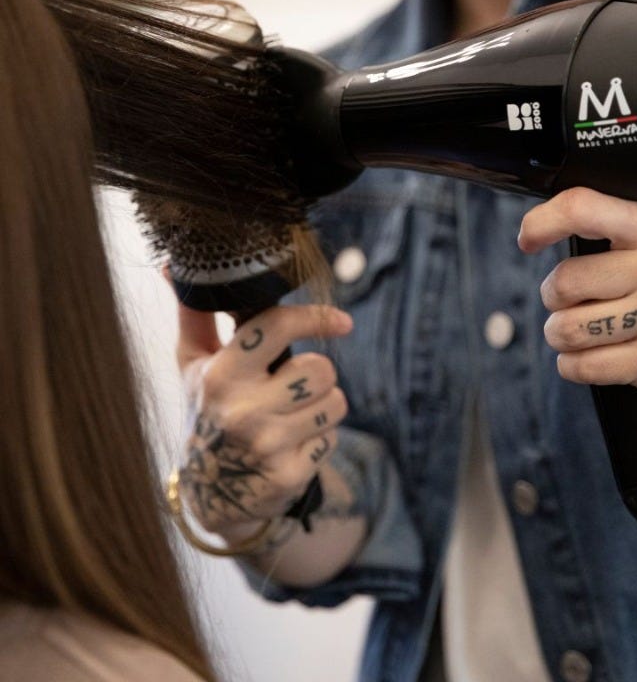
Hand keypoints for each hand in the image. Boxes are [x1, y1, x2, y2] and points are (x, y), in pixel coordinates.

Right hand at [175, 300, 352, 535]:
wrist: (210, 491)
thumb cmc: (207, 409)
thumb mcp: (193, 363)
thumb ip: (195, 313)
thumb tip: (177, 264)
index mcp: (220, 375)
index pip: (277, 327)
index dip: (315, 318)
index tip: (341, 322)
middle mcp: (242, 410)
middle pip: (320, 369)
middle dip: (316, 372)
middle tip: (293, 383)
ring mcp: (267, 446)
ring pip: (335, 402)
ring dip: (322, 404)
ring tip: (292, 412)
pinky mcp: (288, 475)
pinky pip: (332, 437)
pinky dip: (320, 436)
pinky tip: (292, 442)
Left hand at [518, 187, 636, 413]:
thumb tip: (600, 156)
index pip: (581, 208)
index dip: (541, 222)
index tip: (529, 238)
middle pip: (563, 281)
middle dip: (554, 295)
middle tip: (571, 297)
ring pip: (566, 327)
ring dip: (560, 333)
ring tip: (579, 327)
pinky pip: (583, 366)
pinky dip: (574, 365)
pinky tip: (589, 356)